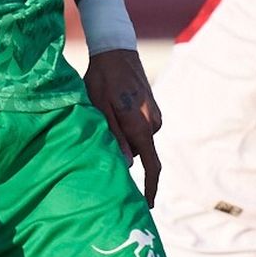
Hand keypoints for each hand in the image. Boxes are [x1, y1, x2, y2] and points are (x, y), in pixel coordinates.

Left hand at [83, 48, 161, 203]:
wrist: (116, 50)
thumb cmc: (102, 80)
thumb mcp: (100, 109)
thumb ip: (114, 137)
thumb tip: (126, 165)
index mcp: (142, 127)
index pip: (152, 166)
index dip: (150, 188)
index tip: (147, 205)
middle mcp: (153, 124)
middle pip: (139, 153)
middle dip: (123, 153)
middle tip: (100, 140)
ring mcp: (155, 116)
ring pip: (137, 139)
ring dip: (123, 136)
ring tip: (104, 116)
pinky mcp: (152, 109)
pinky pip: (140, 128)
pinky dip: (127, 127)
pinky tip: (112, 110)